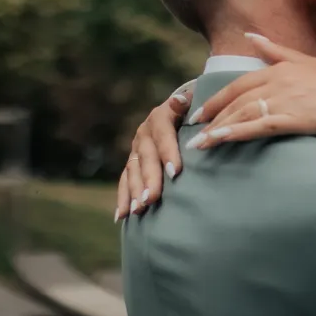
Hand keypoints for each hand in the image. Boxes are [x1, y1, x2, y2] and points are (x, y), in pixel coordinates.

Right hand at [115, 81, 192, 220]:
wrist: (181, 109)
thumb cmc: (195, 110)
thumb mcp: (193, 102)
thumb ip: (188, 102)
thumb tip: (180, 99)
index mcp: (160, 117)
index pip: (164, 135)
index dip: (168, 152)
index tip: (175, 172)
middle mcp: (144, 133)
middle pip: (146, 157)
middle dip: (148, 179)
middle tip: (151, 199)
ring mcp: (136, 148)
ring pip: (133, 171)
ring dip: (134, 191)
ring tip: (138, 210)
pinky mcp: (132, 162)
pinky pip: (125, 181)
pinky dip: (122, 198)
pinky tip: (121, 216)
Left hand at [190, 34, 315, 151]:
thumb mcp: (307, 62)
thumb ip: (276, 52)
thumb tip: (250, 36)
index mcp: (281, 68)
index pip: (239, 84)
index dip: (216, 99)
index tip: (200, 112)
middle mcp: (280, 81)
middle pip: (236, 100)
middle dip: (212, 116)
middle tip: (193, 130)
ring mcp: (287, 100)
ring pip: (243, 114)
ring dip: (217, 129)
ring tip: (200, 144)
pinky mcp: (296, 119)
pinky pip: (259, 126)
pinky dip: (236, 133)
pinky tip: (220, 141)